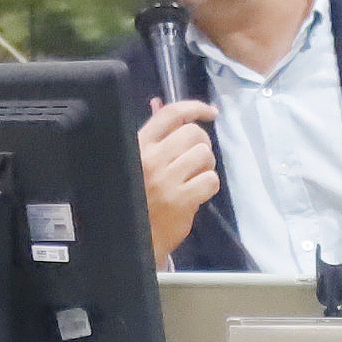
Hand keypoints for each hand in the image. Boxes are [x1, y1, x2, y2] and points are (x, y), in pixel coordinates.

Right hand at [136, 101, 216, 257]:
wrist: (131, 238)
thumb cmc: (135, 197)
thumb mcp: (135, 160)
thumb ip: (151, 134)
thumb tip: (158, 103)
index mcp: (138, 145)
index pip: (170, 114)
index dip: (195, 107)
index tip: (209, 112)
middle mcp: (150, 159)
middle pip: (194, 133)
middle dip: (202, 144)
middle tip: (196, 159)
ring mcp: (166, 180)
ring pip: (205, 155)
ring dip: (206, 166)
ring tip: (194, 177)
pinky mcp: (180, 200)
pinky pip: (210, 180)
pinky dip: (209, 186)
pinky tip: (197, 193)